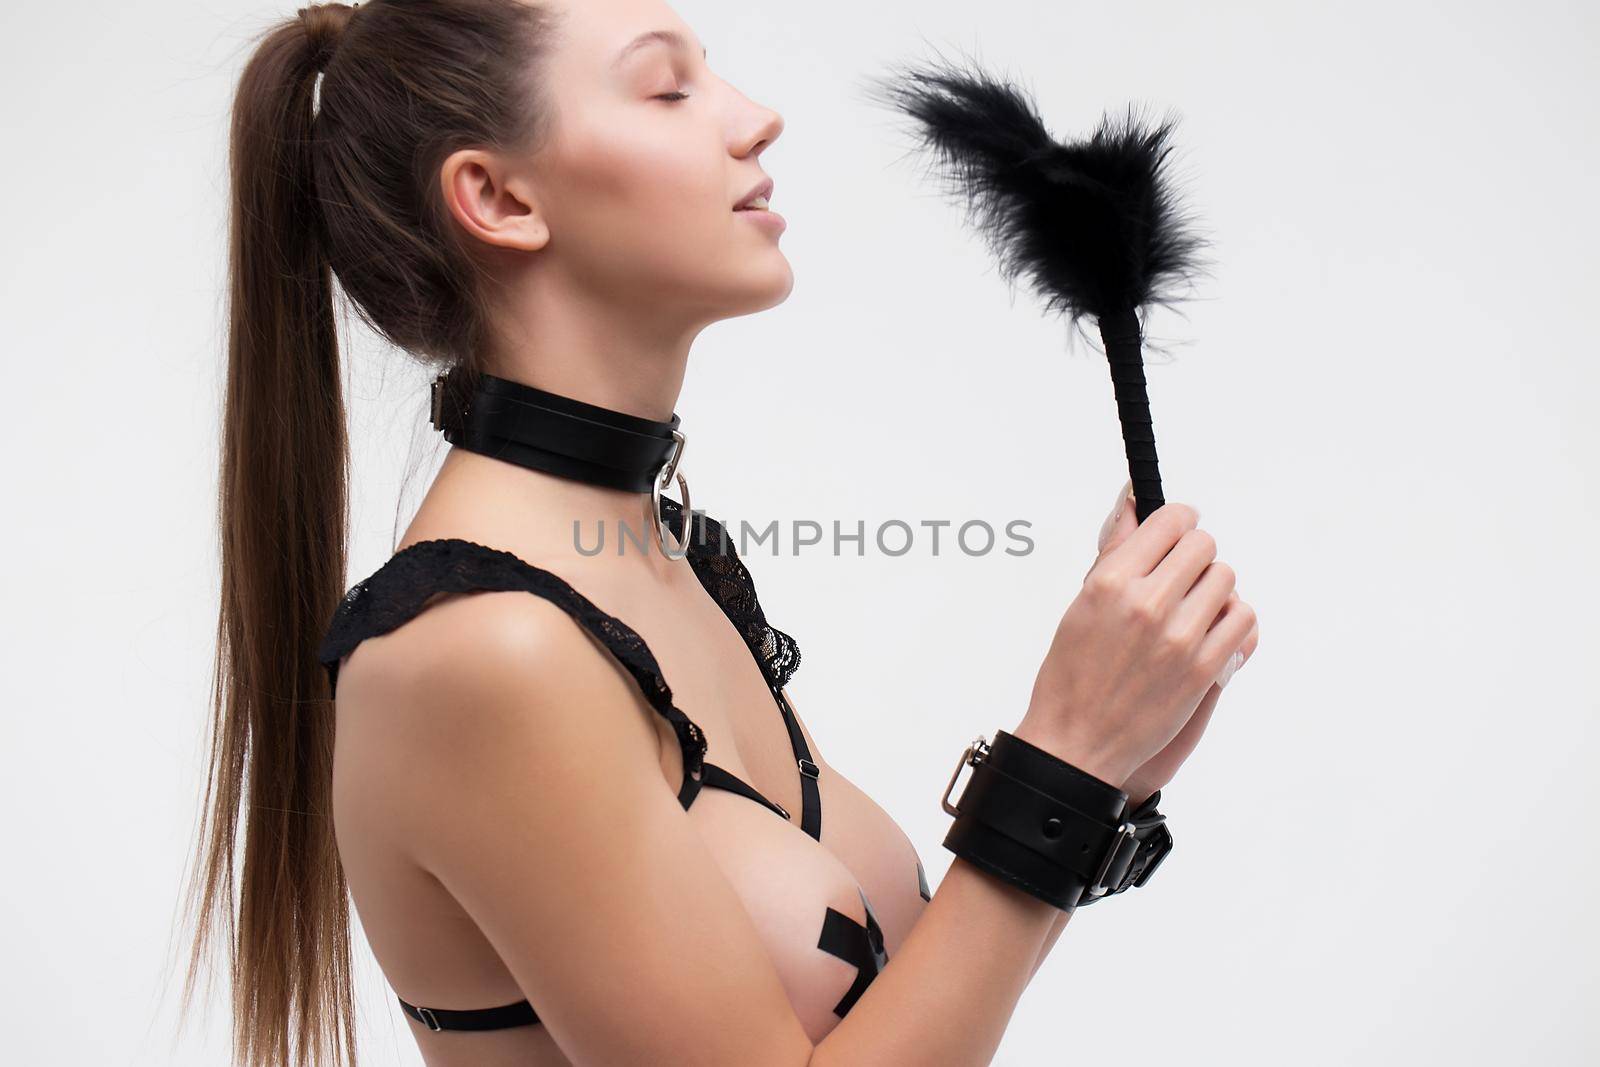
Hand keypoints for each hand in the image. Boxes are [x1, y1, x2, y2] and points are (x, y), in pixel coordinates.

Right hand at [1020, 486, 1248, 786]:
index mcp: (1111, 582)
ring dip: (1212, 589)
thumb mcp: (1081, 604)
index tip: (1176, 534)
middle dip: (1193, 556)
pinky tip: (1207, 634)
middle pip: (1204, 545)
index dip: (1177, 523)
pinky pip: (1242, 619)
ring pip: (1226, 578)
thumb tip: (1132, 502)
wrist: (1078, 742)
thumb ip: (1115, 552)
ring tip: (1189, 611)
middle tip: (1178, 579)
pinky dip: (1230, 621)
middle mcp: (1147, 604)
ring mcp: (1180, 637)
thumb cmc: (1072, 674)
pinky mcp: (1206, 668)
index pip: (1170, 520)